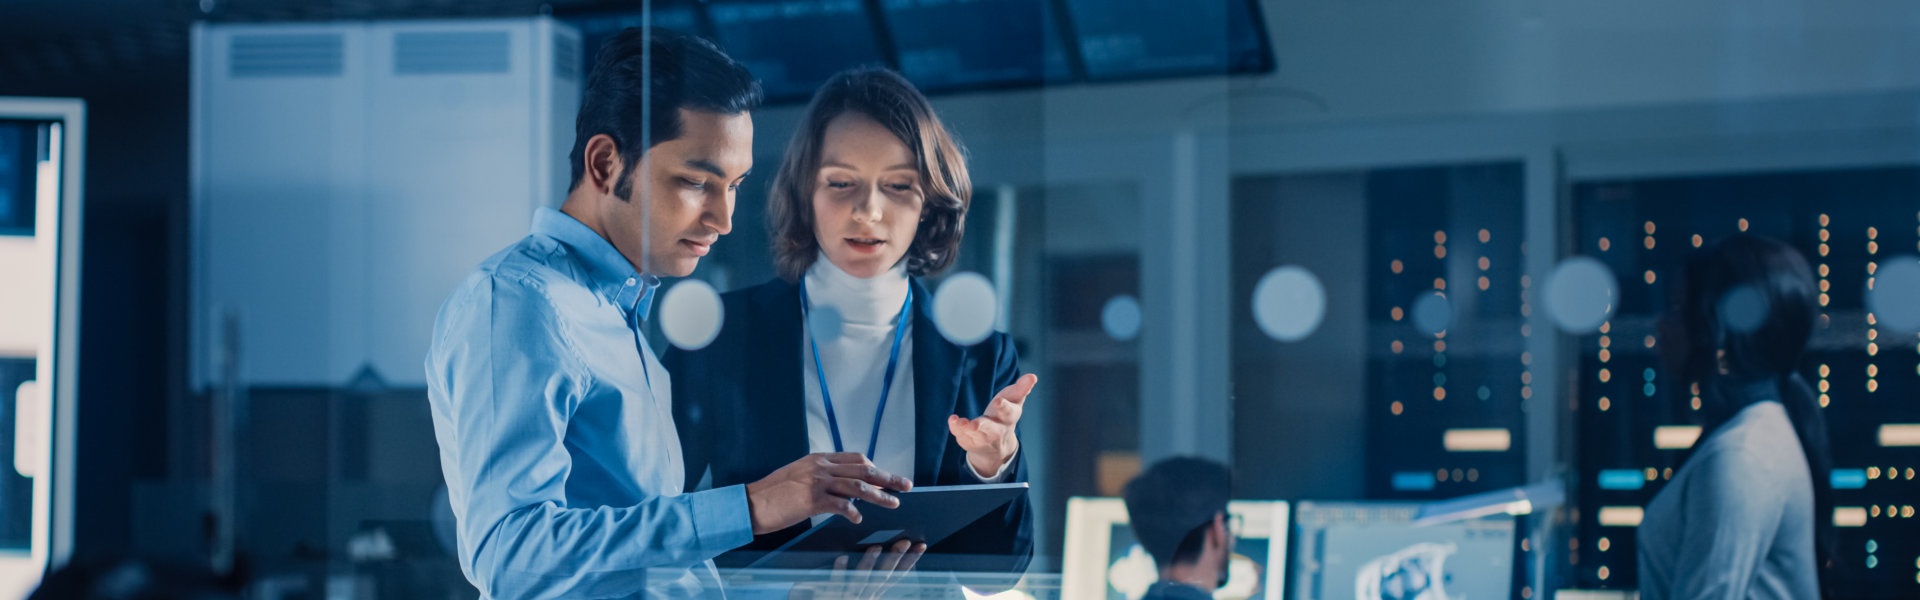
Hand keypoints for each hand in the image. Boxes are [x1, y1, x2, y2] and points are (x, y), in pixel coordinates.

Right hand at [746, 453, 912, 534]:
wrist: (750, 503)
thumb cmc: (773, 494)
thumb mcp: (799, 476)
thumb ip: (821, 477)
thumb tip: (844, 487)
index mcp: (818, 459)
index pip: (855, 458)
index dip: (875, 467)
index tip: (888, 477)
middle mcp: (820, 467)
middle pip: (863, 468)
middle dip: (887, 477)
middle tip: (905, 485)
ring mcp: (816, 482)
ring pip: (858, 485)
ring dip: (879, 495)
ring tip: (894, 503)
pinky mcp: (811, 500)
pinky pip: (841, 505)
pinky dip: (853, 512)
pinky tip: (858, 519)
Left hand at [792, 540, 927, 599]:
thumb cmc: (843, 597)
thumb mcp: (861, 591)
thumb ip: (871, 576)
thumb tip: (881, 545)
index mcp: (874, 593)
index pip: (896, 575)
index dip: (910, 561)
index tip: (922, 546)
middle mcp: (866, 596)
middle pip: (883, 576)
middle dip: (895, 558)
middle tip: (905, 542)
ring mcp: (850, 596)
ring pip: (862, 579)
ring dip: (870, 562)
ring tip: (876, 547)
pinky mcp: (832, 596)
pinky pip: (836, 583)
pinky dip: (840, 570)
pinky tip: (842, 557)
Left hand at [948, 374, 1036, 478]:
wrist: (998, 444)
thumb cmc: (1005, 414)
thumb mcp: (1014, 400)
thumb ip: (1021, 388)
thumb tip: (1033, 376)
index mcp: (1009, 417)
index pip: (1009, 413)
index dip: (1004, 407)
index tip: (998, 401)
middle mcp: (997, 431)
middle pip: (991, 430)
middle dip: (983, 426)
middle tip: (974, 424)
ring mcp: (984, 439)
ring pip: (975, 436)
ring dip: (965, 429)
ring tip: (959, 421)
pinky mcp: (972, 443)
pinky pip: (963, 438)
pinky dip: (957, 430)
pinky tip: (953, 420)